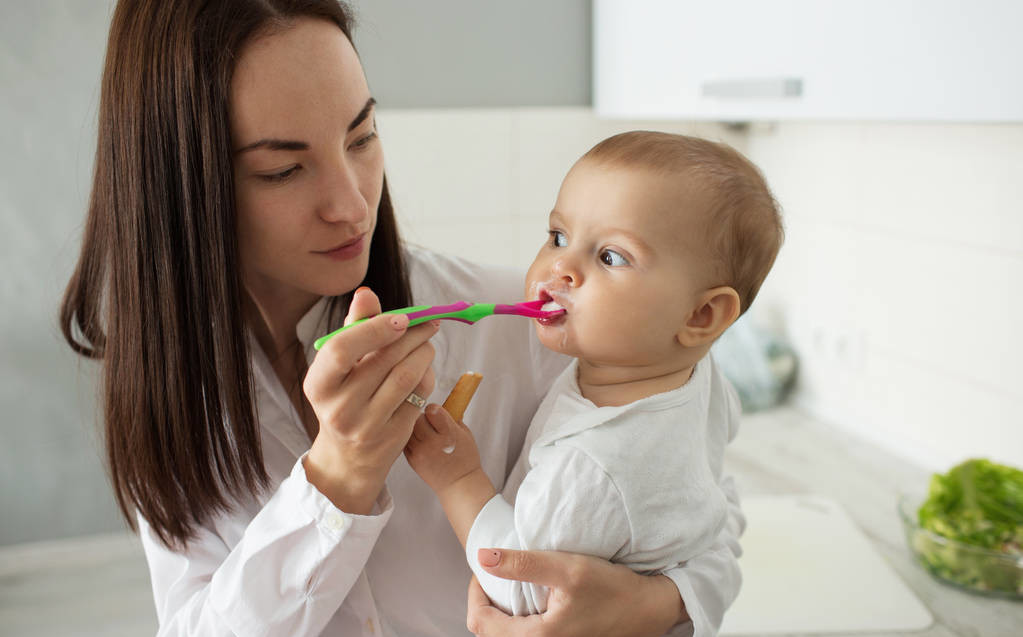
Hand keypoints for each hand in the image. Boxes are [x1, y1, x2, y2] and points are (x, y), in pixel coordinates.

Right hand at [303, 287, 437, 513]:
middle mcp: (338, 408)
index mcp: (318, 385)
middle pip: (384, 360)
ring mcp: (366, 426)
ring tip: (428, 342)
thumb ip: (354, 328)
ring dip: (424, 353)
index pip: (341, 349)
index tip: (401, 318)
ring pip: (406, 377)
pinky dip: (427, 376)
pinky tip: (426, 367)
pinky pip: (419, 397)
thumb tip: (366, 293)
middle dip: (412, 335)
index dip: (374, 328)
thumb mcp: (341, 366)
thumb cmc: (344, 397)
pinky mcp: (393, 437)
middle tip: (428, 322)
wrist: (348, 456)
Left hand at [404, 403, 482, 493]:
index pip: (432, 410)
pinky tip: (419, 441)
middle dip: (423, 417)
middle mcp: (432, 443)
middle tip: (430, 423)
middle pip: (418, 417)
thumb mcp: (466, 433)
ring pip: (408, 427)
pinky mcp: (411, 460)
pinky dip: (410, 438)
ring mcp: (420, 452)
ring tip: (424, 432)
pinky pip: (405, 440)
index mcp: (449, 434)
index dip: (434, 409)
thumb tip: (440, 401)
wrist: (459, 484)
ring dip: (415, 427)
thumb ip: (452, 417)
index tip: (436, 413)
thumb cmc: (465, 458)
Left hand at [466, 549, 685, 636]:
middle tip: (493, 574)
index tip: (484, 569)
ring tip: (509, 584)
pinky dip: (518, 620)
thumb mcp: (567, 568)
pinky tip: (530, 599)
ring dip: (501, 613)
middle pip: (490, 633)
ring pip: (508, 636)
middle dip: (485, 603)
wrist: (651, 609)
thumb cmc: (613, 589)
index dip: (474, 593)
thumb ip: (523, 563)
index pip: (480, 623)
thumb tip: (482, 557)